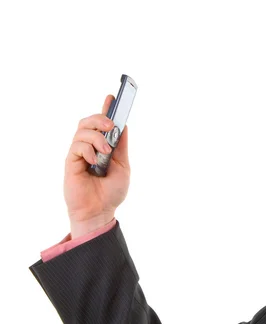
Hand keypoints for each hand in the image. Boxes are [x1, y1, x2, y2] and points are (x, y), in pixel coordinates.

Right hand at [64, 95, 130, 237]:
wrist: (100, 211)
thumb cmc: (111, 192)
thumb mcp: (123, 166)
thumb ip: (121, 146)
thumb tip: (123, 125)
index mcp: (103, 147)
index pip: (102, 125)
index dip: (105, 109)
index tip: (112, 97)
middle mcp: (89, 148)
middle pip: (88, 122)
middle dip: (99, 118)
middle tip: (110, 125)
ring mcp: (79, 154)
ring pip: (82, 131)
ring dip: (96, 137)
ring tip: (106, 151)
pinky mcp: (70, 162)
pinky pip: (76, 146)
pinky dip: (87, 150)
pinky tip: (93, 162)